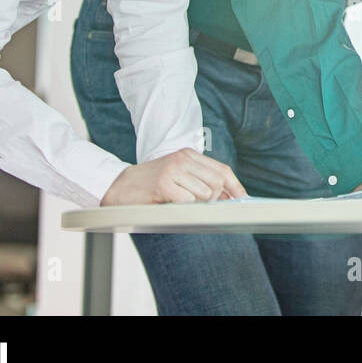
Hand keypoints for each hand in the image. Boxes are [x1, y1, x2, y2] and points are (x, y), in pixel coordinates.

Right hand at [101, 149, 246, 205]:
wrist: (118, 185)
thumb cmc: (150, 185)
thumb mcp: (178, 177)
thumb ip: (201, 182)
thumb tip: (228, 196)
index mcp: (189, 155)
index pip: (222, 169)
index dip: (235, 186)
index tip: (244, 199)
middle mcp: (183, 159)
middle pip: (217, 182)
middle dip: (215, 199)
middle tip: (200, 205)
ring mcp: (173, 170)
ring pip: (204, 193)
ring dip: (196, 204)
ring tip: (178, 202)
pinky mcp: (164, 183)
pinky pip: (188, 201)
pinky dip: (183, 207)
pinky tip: (170, 203)